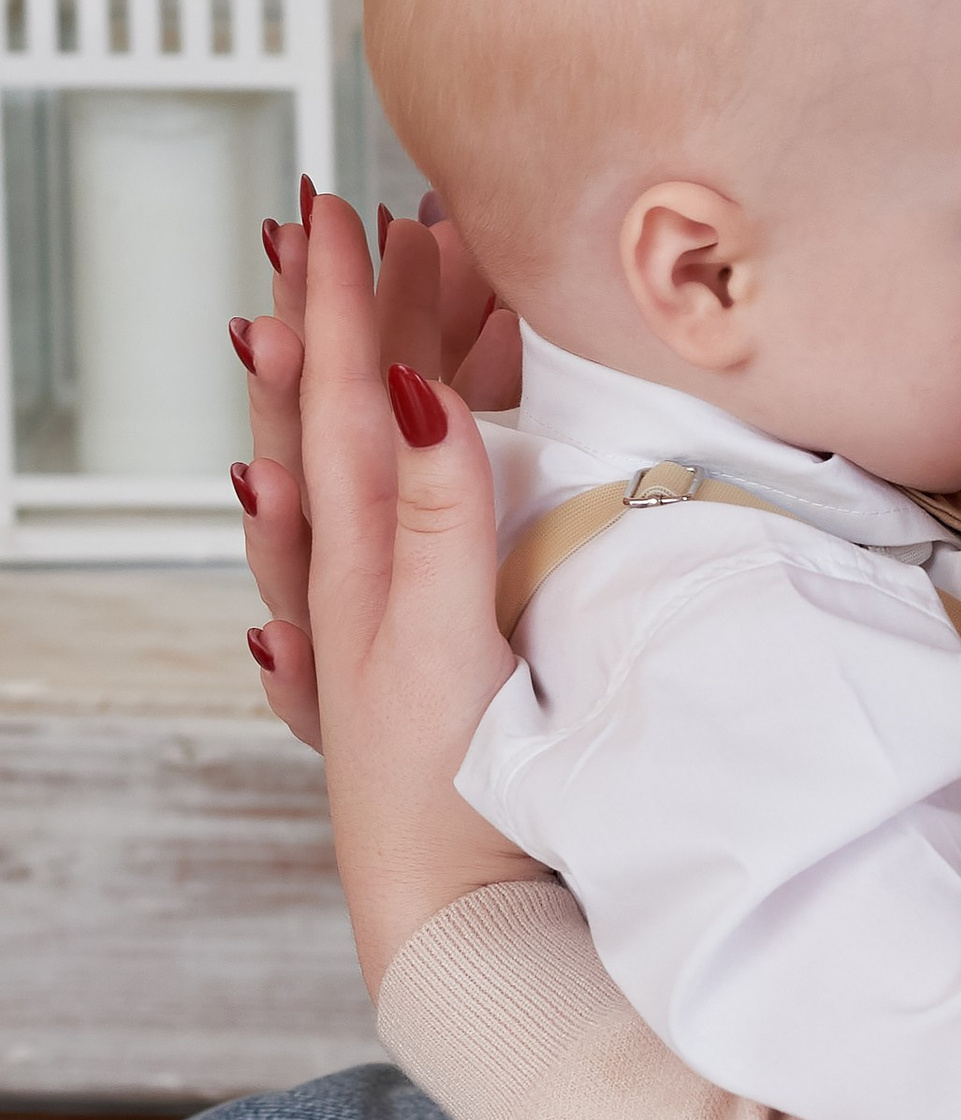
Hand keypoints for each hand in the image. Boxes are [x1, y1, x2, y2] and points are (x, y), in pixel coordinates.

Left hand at [236, 195, 520, 749]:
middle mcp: (359, 570)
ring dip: (363, 380)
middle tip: (340, 224)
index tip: (343, 209)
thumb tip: (407, 391)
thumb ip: (431, 511)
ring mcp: (387, 613)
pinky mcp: (428, 654)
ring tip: (359, 310)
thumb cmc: (441, 789)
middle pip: (343, 411)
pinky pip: (395, 535)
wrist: (460, 910)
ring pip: (360, 467)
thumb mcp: (436, 636)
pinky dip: (398, 478)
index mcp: (360, 552)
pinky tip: (409, 463)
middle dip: (348, 312)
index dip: (350, 300)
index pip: (350, 395)